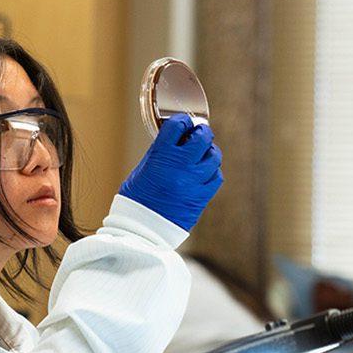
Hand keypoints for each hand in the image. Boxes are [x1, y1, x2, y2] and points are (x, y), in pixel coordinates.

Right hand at [118, 114, 222, 231]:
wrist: (140, 230)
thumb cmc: (136, 200)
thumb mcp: (142, 169)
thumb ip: (160, 153)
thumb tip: (176, 141)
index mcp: (161, 157)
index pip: (178, 126)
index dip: (182, 121)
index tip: (183, 122)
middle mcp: (180, 167)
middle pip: (202, 138)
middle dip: (201, 132)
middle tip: (199, 133)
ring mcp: (194, 182)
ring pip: (213, 157)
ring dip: (209, 152)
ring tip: (203, 153)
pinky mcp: (201, 197)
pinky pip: (216, 177)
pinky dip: (212, 171)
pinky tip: (205, 172)